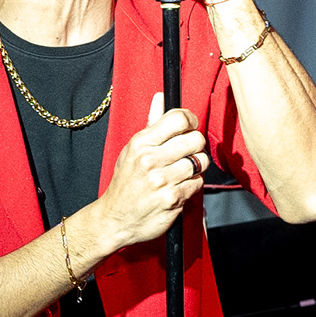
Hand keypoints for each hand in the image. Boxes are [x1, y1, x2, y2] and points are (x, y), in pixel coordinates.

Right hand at [90, 93, 209, 252]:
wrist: (115, 218)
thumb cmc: (125, 182)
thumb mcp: (132, 150)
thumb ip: (152, 124)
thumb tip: (160, 97)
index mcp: (141, 143)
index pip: (179, 119)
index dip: (191, 121)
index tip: (190, 127)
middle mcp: (151, 160)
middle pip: (196, 139)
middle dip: (196, 145)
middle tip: (187, 152)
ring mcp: (162, 180)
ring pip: (200, 162)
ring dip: (196, 167)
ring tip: (182, 172)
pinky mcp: (173, 199)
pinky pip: (197, 183)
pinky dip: (192, 185)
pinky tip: (179, 187)